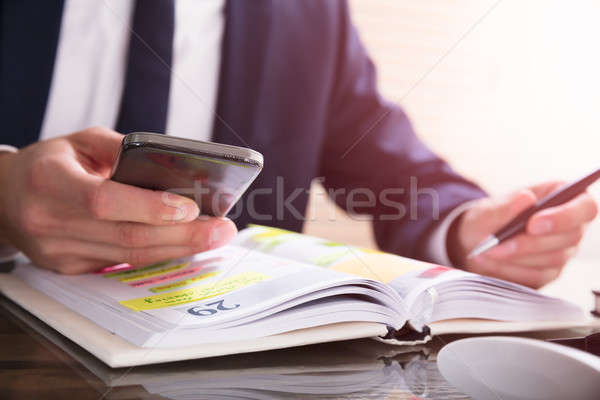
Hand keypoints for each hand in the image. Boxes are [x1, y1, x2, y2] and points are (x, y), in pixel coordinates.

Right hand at [0, 127, 236, 273]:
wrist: (6, 199)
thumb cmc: (50, 164)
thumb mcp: (80, 142)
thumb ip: (124, 150)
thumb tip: (175, 168)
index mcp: (49, 182)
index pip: (104, 201)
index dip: (150, 207)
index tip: (191, 208)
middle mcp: (50, 222)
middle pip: (127, 237)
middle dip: (183, 236)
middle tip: (224, 229)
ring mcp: (59, 253)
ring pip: (130, 256)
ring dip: (179, 249)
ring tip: (216, 237)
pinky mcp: (69, 269)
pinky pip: (122, 265)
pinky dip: (159, 256)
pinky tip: (187, 247)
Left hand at [449, 181, 597, 287]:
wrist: (478, 239)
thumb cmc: (490, 217)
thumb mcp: (490, 208)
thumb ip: (507, 205)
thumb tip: (527, 198)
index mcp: (566, 198)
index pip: (585, 207)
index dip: (563, 217)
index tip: (533, 224)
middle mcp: (572, 226)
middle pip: (570, 237)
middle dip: (530, 242)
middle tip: (497, 244)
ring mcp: (564, 251)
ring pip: (554, 258)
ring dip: (517, 257)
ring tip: (487, 251)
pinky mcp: (551, 272)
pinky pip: (539, 275)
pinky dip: (512, 270)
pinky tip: (491, 262)